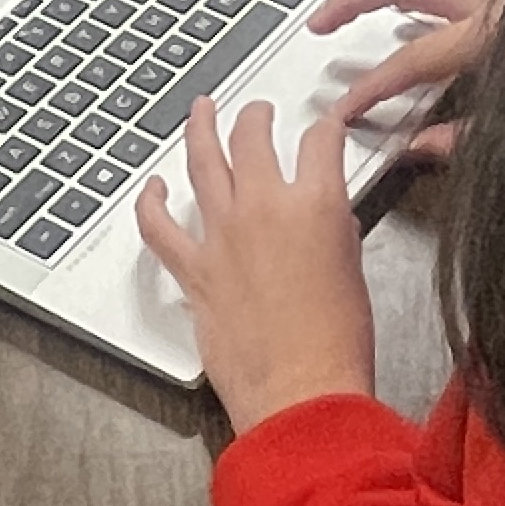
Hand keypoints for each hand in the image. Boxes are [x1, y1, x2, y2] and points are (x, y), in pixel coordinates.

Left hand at [136, 98, 374, 429]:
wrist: (302, 395)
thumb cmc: (336, 346)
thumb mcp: (353, 271)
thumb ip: (335, 233)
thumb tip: (325, 219)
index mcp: (317, 204)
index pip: (320, 142)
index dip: (324, 128)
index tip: (324, 127)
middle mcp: (265, 208)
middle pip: (253, 136)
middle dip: (256, 116)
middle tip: (257, 111)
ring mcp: (223, 236)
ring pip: (203, 161)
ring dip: (201, 129)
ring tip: (201, 111)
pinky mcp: (194, 270)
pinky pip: (159, 227)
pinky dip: (151, 202)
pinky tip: (152, 187)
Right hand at [314, 0, 502, 163]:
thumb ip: (461, 138)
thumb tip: (417, 144)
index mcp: (492, 35)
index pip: (412, 59)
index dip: (373, 84)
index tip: (345, 105)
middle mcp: (492, 3)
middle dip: (355, 0)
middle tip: (319, 22)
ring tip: (351, 7)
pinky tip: (408, 8)